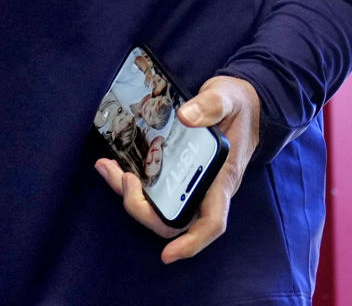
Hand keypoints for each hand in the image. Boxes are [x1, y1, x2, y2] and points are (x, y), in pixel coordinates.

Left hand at [92, 74, 261, 261]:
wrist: (244, 100)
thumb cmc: (239, 104)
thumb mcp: (227, 97)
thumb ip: (210, 106)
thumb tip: (185, 117)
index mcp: (222, 178)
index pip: (211, 222)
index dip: (192, 243)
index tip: (168, 254)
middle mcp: (205, 186)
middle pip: (173, 218)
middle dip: (141, 207)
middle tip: (120, 177)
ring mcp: (190, 179)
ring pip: (158, 203)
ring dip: (128, 192)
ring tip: (107, 167)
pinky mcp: (177, 168)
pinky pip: (152, 185)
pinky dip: (130, 179)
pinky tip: (113, 163)